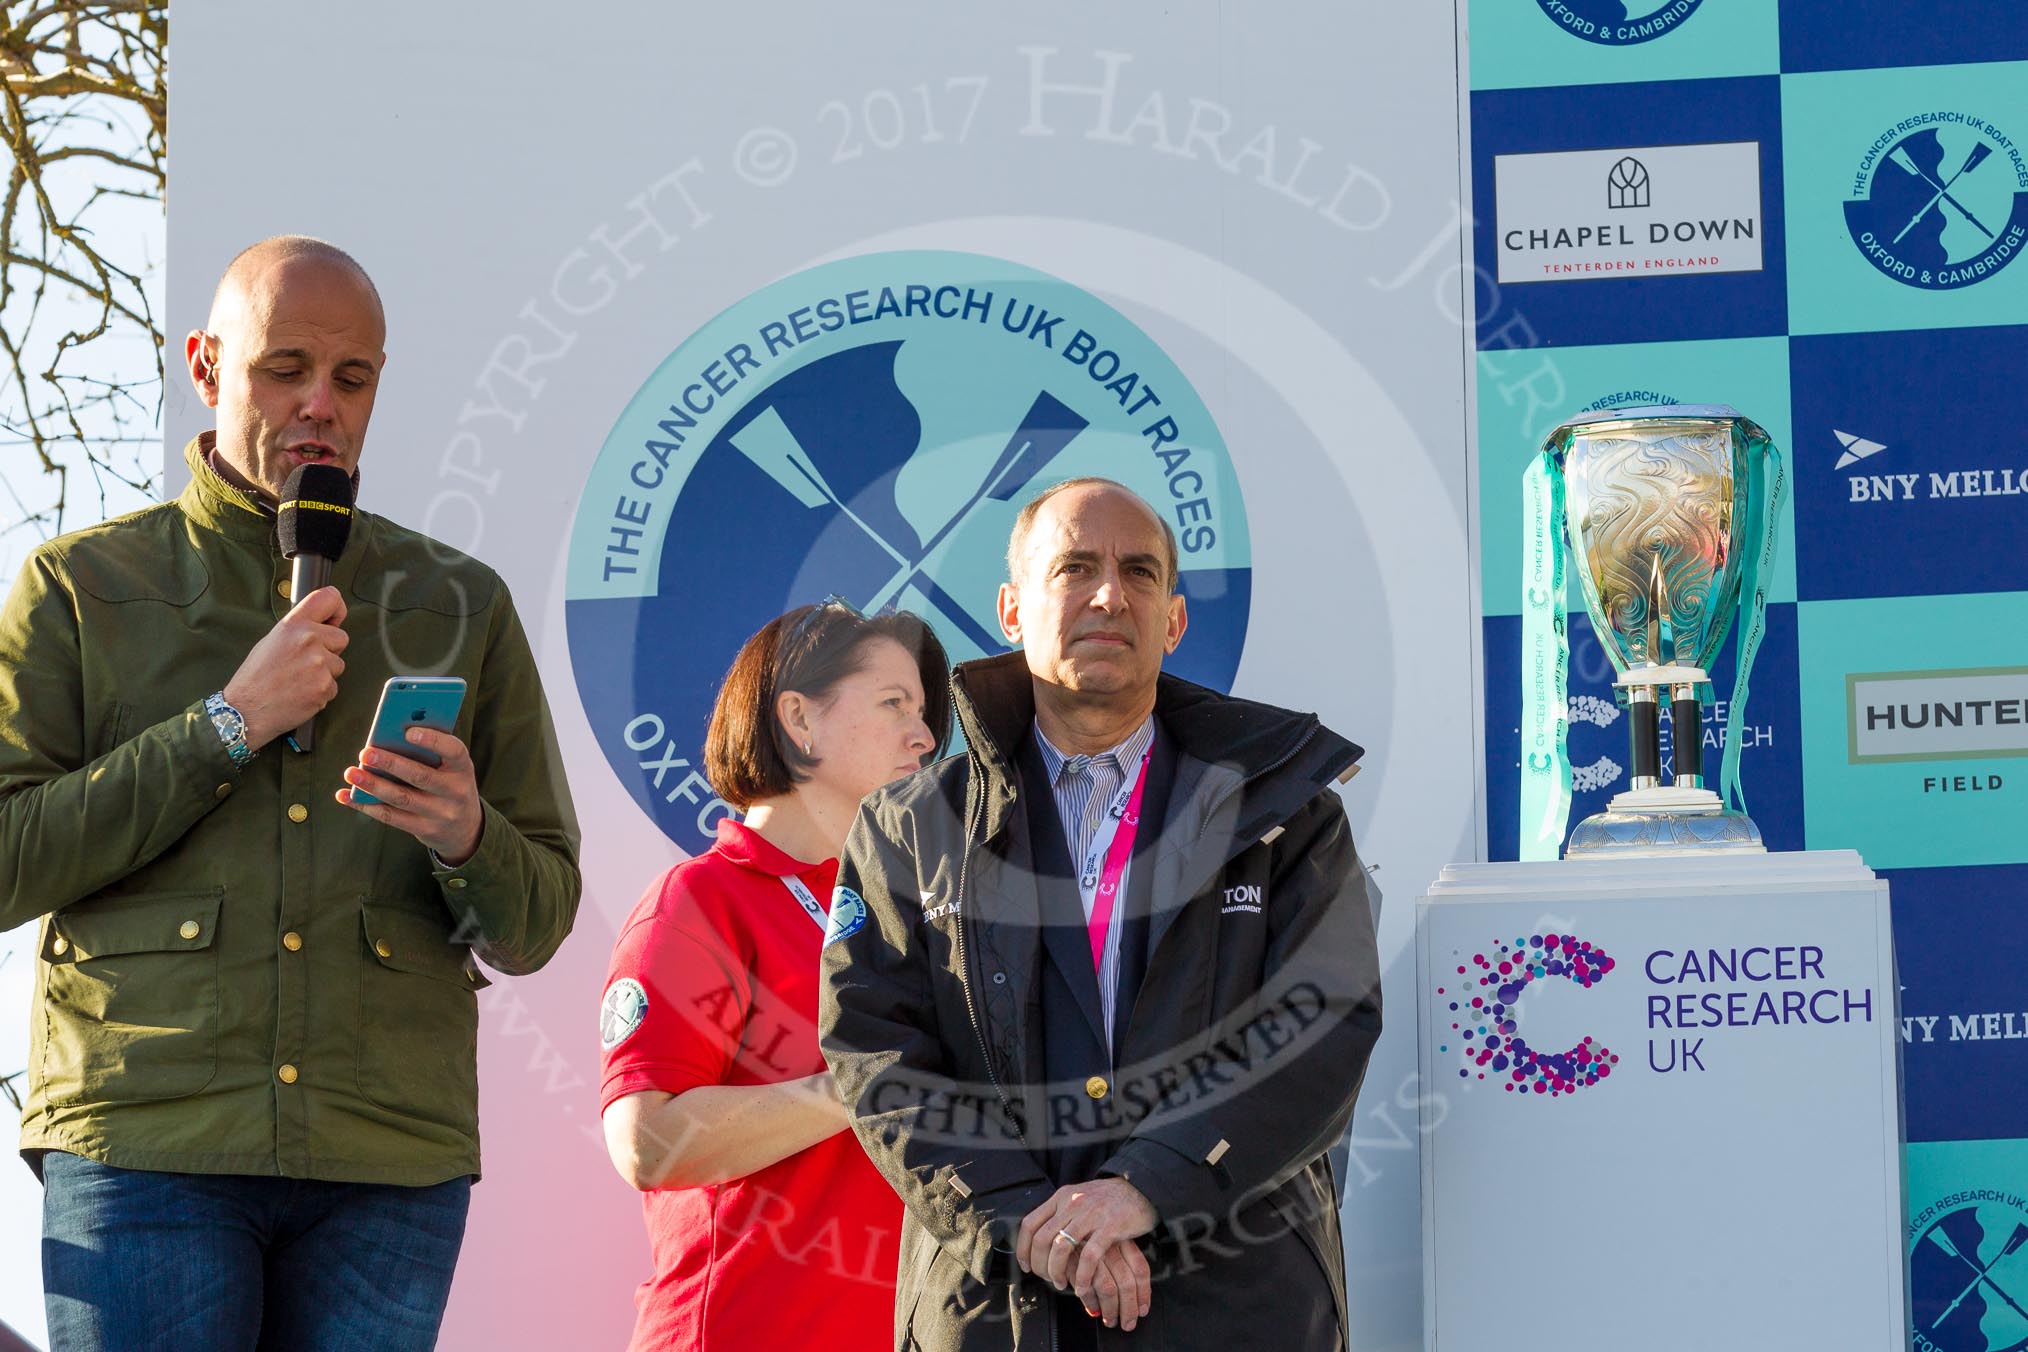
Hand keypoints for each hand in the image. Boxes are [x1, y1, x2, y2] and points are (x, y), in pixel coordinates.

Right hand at [222, 586, 348, 749]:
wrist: (245, 709)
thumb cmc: (256, 676)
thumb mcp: (272, 640)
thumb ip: (299, 630)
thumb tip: (323, 624)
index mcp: (293, 624)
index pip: (328, 598)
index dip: (337, 608)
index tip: (335, 618)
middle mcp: (308, 639)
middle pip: (341, 637)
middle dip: (330, 649)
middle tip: (304, 662)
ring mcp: (318, 663)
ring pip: (339, 664)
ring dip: (325, 673)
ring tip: (298, 679)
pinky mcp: (324, 686)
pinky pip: (333, 686)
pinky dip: (321, 691)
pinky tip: (300, 693)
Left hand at [337, 726, 484, 864]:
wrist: (465, 828)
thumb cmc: (449, 783)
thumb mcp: (451, 767)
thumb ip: (429, 752)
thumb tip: (387, 737)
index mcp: (463, 768)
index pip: (453, 750)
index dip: (432, 740)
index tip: (407, 732)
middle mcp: (456, 791)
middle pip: (420, 776)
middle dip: (390, 764)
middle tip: (365, 753)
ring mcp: (441, 814)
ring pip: (402, 798)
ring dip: (373, 785)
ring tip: (351, 772)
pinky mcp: (425, 830)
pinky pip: (391, 817)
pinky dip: (366, 805)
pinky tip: (346, 795)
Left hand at [1016, 1178, 1156, 1328]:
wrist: (1141, 1188)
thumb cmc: (1109, 1199)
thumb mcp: (1079, 1198)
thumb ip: (1061, 1213)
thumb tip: (1042, 1239)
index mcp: (1061, 1197)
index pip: (1030, 1223)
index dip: (1023, 1248)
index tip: (1026, 1266)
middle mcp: (1072, 1203)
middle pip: (1041, 1239)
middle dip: (1039, 1265)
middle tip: (1046, 1279)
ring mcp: (1091, 1214)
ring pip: (1061, 1248)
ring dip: (1056, 1272)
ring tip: (1061, 1284)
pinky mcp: (1110, 1226)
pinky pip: (1089, 1256)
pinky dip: (1082, 1276)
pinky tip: (1082, 1287)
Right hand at [1078, 1239, 1151, 1331]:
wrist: (1052, 1228)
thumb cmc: (1083, 1241)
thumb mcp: (1106, 1244)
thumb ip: (1120, 1264)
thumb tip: (1136, 1296)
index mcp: (1121, 1240)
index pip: (1140, 1269)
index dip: (1144, 1293)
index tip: (1143, 1310)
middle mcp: (1108, 1246)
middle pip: (1126, 1283)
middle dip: (1129, 1308)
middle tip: (1128, 1323)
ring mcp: (1090, 1253)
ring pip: (1108, 1288)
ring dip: (1111, 1310)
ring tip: (1110, 1320)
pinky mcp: (1071, 1261)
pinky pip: (1086, 1289)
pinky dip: (1091, 1304)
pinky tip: (1093, 1310)